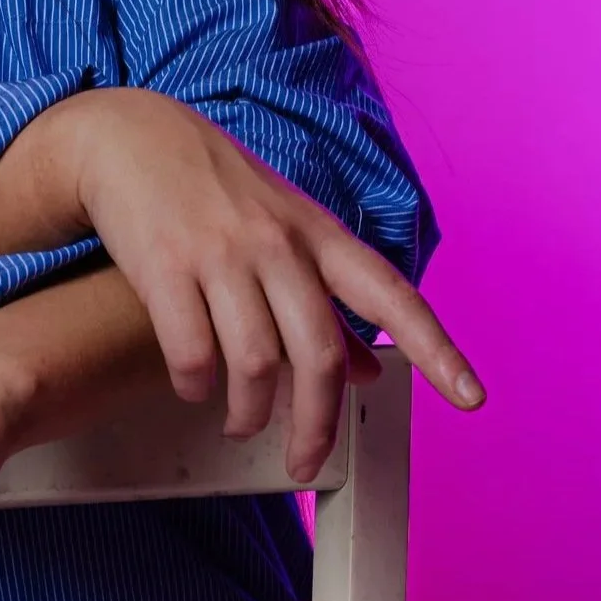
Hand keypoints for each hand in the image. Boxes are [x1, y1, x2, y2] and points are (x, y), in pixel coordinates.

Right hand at [56, 87, 482, 479]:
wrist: (129, 137)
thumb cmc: (214, 191)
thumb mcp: (285, 231)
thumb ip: (328, 300)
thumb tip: (370, 371)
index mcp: (319, 235)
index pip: (392, 297)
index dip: (438, 350)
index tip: (471, 397)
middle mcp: (278, 243)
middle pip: (317, 356)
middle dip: (317, 426)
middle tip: (305, 463)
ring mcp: (221, 253)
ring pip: (256, 365)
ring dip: (250, 414)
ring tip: (243, 425)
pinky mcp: (165, 266)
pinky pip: (193, 354)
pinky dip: (197, 387)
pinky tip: (196, 388)